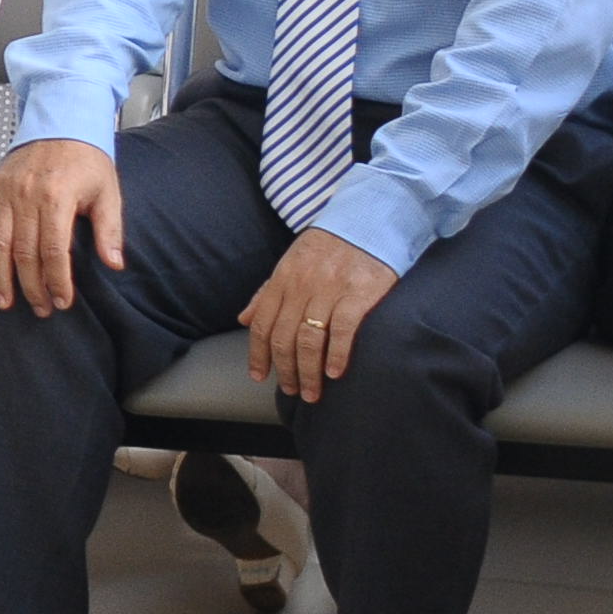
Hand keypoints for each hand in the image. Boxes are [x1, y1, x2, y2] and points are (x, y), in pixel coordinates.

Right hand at [0, 138, 122, 313]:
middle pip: (24, 252)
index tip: (62, 300)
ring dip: (0, 275)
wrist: (62, 123)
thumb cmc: (86, 159)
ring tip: (4, 301)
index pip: (54, 250)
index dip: (57, 280)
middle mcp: (26, 197)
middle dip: (32, 286)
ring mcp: (5, 193)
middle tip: (40, 309)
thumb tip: (114, 264)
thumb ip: (109, 230)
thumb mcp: (108, 192)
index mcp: (57, 198)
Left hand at [240, 229, 398, 400]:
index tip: (259, 376)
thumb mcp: (291, 263)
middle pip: (284, 338)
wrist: (367, 221)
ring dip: (308, 372)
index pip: (263, 324)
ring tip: (312, 392)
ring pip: (309, 340)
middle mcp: (301, 287)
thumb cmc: (328, 247)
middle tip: (291, 391)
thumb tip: (245, 319)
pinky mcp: (358, 294)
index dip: (258, 354)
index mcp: (283, 280)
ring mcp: (329, 290)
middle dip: (285, 370)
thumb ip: (268, 292)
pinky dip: (336, 355)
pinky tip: (335, 373)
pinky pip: (342, 330)